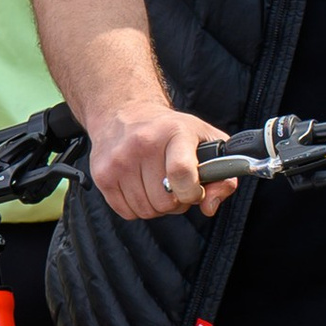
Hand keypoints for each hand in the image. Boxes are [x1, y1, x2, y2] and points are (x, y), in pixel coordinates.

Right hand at [88, 104, 235, 222]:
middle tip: (175, 187)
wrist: (124, 112)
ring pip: (146, 210)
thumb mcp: (206, 139)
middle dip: (176, 202)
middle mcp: (143, 144)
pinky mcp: (102, 175)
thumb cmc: (170, 129)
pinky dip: (137, 208)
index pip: (182, 173)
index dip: (191, 193)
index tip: (194, 191)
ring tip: (158, 186)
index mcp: (174, 132)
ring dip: (156, 206)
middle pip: (164, 200)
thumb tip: (209, 205)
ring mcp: (119, 161)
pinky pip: (126, 212)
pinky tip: (140, 188)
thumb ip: (223, 173)